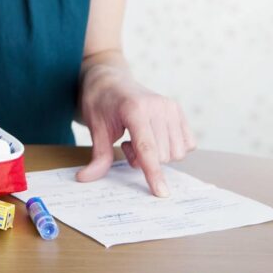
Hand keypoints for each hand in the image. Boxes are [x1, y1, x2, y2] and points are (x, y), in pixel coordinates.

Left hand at [75, 65, 196, 196]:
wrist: (111, 79)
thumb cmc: (101, 102)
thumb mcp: (95, 127)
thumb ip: (98, 155)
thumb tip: (84, 178)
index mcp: (134, 109)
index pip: (147, 149)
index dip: (153, 173)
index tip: (161, 193)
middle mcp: (158, 107)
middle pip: (162, 156)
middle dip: (144, 160)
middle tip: (127, 144)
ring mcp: (170, 107)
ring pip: (177, 153)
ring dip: (159, 155)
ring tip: (140, 139)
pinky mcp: (178, 110)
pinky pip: (188, 144)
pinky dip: (173, 148)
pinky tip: (155, 137)